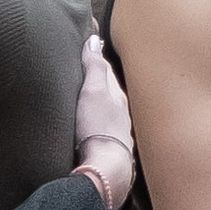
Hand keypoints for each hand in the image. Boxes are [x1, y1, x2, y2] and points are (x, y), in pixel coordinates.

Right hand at [73, 34, 133, 207]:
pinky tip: (93, 125)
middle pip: (110, 91)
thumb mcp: (94, 91)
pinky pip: (104, 128)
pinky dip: (98, 121)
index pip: (107, 71)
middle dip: (100, 79)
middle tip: (88, 66)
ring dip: (99, 101)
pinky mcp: (110, 150)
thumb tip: (94, 40)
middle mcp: (122, 113)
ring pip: (109, 110)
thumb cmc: (99, 129)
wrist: (107, 169)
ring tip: (89, 93)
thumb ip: (95, 66)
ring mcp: (118, 133)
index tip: (89, 46)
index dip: (95, 58)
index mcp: (118, 96)